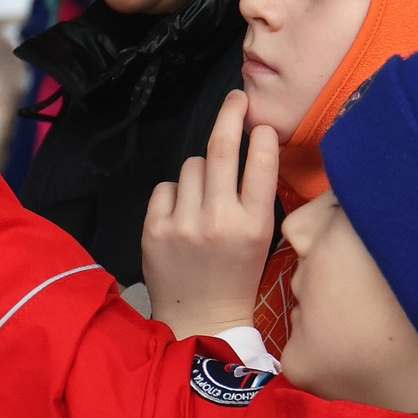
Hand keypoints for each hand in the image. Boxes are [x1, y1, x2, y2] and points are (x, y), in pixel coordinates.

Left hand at [142, 90, 278, 338]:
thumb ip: (258, 195)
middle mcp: (219, 220)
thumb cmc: (237, 274)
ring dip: (201, 174)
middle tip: (236, 98)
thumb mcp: (262, 237)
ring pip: (192, 165)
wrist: (201, 318)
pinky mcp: (155, 229)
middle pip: (222, 147)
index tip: (261, 124)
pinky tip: (182, 217)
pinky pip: (166, 186)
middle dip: (231, 113)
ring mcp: (184, 224)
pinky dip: (175, 195)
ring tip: (204, 203)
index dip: (262, 134)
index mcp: (255, 224)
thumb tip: (254, 141)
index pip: (262, 161)